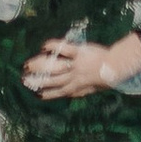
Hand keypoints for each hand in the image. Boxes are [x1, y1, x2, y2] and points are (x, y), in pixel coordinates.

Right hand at [23, 31, 140, 99]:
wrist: (116, 66)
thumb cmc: (106, 78)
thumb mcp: (92, 89)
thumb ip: (79, 91)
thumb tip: (69, 95)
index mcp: (75, 89)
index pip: (57, 93)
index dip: (45, 93)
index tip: (35, 93)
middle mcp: (72, 78)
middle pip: (50, 80)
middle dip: (36, 80)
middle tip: (24, 79)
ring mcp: (75, 65)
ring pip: (53, 67)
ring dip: (38, 65)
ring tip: (27, 64)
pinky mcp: (79, 52)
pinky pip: (63, 49)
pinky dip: (52, 47)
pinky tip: (44, 46)